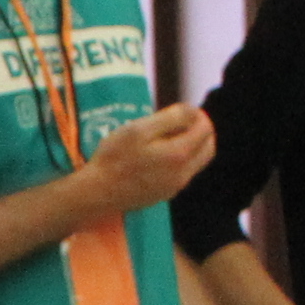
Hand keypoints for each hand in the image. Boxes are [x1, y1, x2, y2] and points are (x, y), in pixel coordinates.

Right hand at [79, 101, 213, 215]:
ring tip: (170, 136)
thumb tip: (192, 111)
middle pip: (208, 148)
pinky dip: (181, 160)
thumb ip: (171, 117)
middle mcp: (183, 173)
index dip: (197, 115)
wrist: (96, 193)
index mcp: (180, 154)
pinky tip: (160, 155)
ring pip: (197, 162)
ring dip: (192, 146)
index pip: (205, 129)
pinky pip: (183, 174)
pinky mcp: (164, 195)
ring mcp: (175, 187)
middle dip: (201, 131)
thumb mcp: (140, 128)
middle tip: (182, 121)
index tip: (182, 109)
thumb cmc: (114, 157)